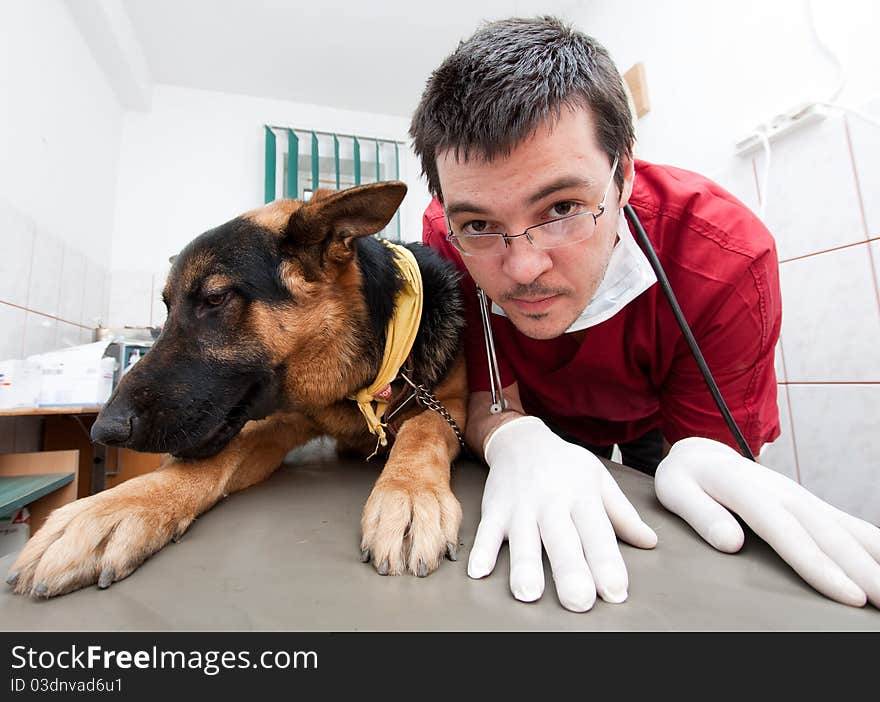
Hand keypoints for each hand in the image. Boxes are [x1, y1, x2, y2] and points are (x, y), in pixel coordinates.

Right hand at [467, 416, 656, 611]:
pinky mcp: (495, 509)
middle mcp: (552, 502)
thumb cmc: (565, 465)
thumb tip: (650, 542)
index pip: (597, 534)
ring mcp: (520, 506)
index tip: (615, 592)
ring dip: (524, 566)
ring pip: (523, 539)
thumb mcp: (598, 480)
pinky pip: (486, 531)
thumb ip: (622, 514)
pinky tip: (478, 572)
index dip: (607, 564)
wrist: (521, 440)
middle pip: (562, 539)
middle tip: (578, 601)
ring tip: (528, 594)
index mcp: (582, 496)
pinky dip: (481, 551)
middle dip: (570, 570)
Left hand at [655, 436, 879, 606]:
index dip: (820, 566)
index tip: (850, 596)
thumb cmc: (686, 478)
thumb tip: (730, 543)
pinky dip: (876, 545)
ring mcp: (802, 498)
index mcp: (749, 490)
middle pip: (829, 536)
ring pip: (847, 531)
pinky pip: (850, 525)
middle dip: (865, 574)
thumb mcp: (676, 491)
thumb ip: (701, 515)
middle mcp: (784, 493)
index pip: (788, 533)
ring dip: (877, 561)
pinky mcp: (811, 505)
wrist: (701, 453)